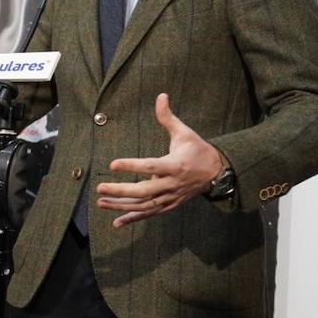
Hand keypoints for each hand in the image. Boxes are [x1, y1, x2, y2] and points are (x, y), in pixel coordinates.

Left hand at [96, 93, 222, 226]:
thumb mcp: (185, 133)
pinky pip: (149, 213)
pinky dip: (133, 218)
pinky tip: (116, 222)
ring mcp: (170, 197)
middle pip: (144, 191)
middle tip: (99, 188)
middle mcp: (172, 184)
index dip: (131, 165)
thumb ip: (168, 117)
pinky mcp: (169, 205)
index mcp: (175, 165)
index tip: (112, 164)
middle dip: (121, 191)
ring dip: (121, 206)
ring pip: (144, 205)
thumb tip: (161, 95)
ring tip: (100, 202)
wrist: (218, 173)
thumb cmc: (197, 150)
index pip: (150, 165)